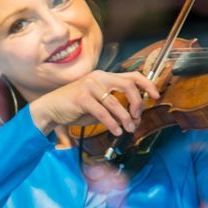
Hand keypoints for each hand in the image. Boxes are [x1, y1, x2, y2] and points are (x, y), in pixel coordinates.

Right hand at [29, 68, 161, 141]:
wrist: (51, 108)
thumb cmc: (77, 107)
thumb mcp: (99, 104)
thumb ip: (116, 106)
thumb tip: (135, 118)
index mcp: (106, 76)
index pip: (133, 75)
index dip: (147, 84)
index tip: (156, 96)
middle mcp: (99, 77)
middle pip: (128, 86)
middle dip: (137, 104)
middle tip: (137, 117)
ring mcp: (90, 86)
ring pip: (115, 103)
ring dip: (125, 118)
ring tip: (128, 129)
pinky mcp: (81, 98)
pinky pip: (102, 112)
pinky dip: (112, 124)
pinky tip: (116, 131)